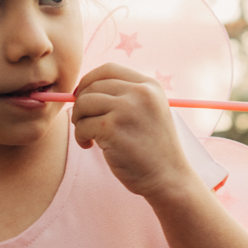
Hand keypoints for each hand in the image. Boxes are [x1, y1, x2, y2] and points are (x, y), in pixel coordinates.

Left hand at [71, 63, 192, 201]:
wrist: (168, 177)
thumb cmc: (153, 149)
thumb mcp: (148, 112)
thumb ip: (125, 97)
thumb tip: (81, 90)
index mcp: (150, 85)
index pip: (108, 69)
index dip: (89, 81)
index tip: (83, 98)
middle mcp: (140, 92)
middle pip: (92, 86)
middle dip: (82, 105)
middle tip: (85, 125)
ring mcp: (126, 109)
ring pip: (83, 103)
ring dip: (78, 121)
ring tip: (88, 136)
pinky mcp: (112, 128)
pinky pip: (82, 125)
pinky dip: (80, 137)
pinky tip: (90, 146)